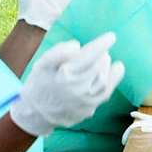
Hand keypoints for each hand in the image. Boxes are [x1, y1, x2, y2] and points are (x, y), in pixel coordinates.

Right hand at [10, 32, 124, 136]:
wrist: (35, 114)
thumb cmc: (39, 85)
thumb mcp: (41, 65)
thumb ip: (58, 52)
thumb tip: (77, 45)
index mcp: (64, 76)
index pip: (88, 57)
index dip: (101, 45)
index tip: (111, 37)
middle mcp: (77, 90)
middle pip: (98, 68)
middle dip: (102, 55)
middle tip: (101, 50)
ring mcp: (85, 102)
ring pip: (104, 80)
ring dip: (107, 66)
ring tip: (104, 59)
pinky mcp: (90, 109)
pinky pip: (106, 93)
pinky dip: (113, 79)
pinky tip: (115, 69)